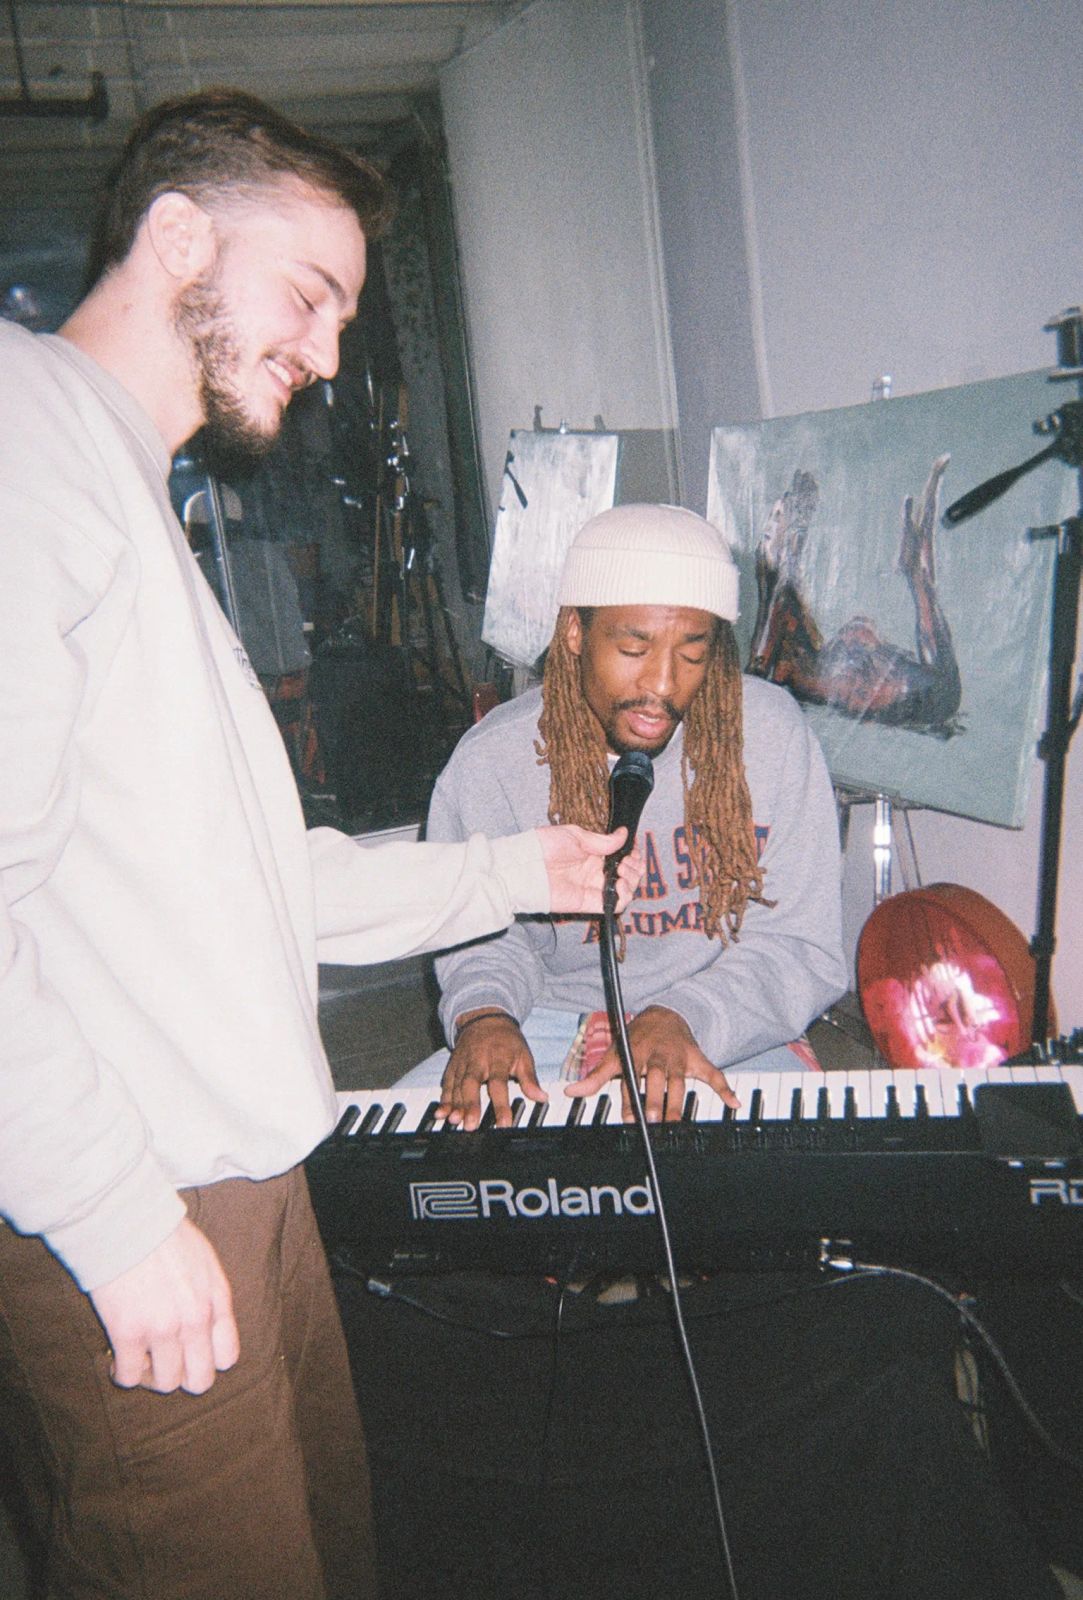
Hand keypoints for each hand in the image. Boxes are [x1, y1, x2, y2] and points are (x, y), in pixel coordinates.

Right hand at [90, 1218, 239, 1394]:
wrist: (127, 1220)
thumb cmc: (164, 1234)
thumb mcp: (205, 1260)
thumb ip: (210, 1295)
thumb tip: (204, 1324)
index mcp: (216, 1300)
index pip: (227, 1356)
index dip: (207, 1361)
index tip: (188, 1353)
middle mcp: (195, 1320)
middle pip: (200, 1380)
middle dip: (181, 1376)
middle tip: (162, 1361)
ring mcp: (163, 1329)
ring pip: (165, 1383)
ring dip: (150, 1376)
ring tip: (139, 1357)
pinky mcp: (128, 1333)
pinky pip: (129, 1377)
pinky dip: (122, 1374)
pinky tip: (116, 1359)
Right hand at [439, 1011, 547, 1129]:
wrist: (485, 1019)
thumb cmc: (507, 1041)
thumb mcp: (523, 1055)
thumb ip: (530, 1079)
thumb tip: (542, 1097)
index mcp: (498, 1058)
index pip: (499, 1083)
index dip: (501, 1104)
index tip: (504, 1123)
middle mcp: (478, 1061)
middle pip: (472, 1083)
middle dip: (470, 1105)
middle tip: (470, 1125)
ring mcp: (463, 1063)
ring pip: (456, 1085)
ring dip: (454, 1104)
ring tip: (454, 1121)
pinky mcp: (452, 1066)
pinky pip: (446, 1083)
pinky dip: (443, 1099)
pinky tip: (440, 1113)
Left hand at [535, 825, 642, 914]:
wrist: (526, 867)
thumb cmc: (544, 847)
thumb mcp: (576, 835)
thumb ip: (602, 840)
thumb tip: (624, 834)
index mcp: (593, 854)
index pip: (621, 856)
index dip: (632, 853)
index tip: (634, 848)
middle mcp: (595, 872)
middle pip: (627, 873)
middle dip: (635, 866)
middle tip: (630, 860)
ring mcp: (594, 888)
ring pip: (625, 889)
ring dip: (632, 879)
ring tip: (624, 870)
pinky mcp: (590, 903)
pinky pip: (615, 904)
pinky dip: (624, 896)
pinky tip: (620, 884)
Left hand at [565, 1006, 739, 1123]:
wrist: (665, 1014)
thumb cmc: (636, 1039)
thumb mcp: (613, 1054)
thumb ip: (595, 1077)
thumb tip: (570, 1092)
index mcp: (637, 1055)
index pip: (632, 1080)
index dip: (630, 1100)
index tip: (630, 1119)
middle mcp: (658, 1058)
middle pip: (657, 1079)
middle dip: (655, 1098)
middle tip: (652, 1119)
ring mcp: (679, 1059)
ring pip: (680, 1081)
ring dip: (678, 1101)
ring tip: (677, 1122)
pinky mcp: (697, 1060)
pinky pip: (714, 1074)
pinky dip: (725, 1088)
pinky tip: (734, 1103)